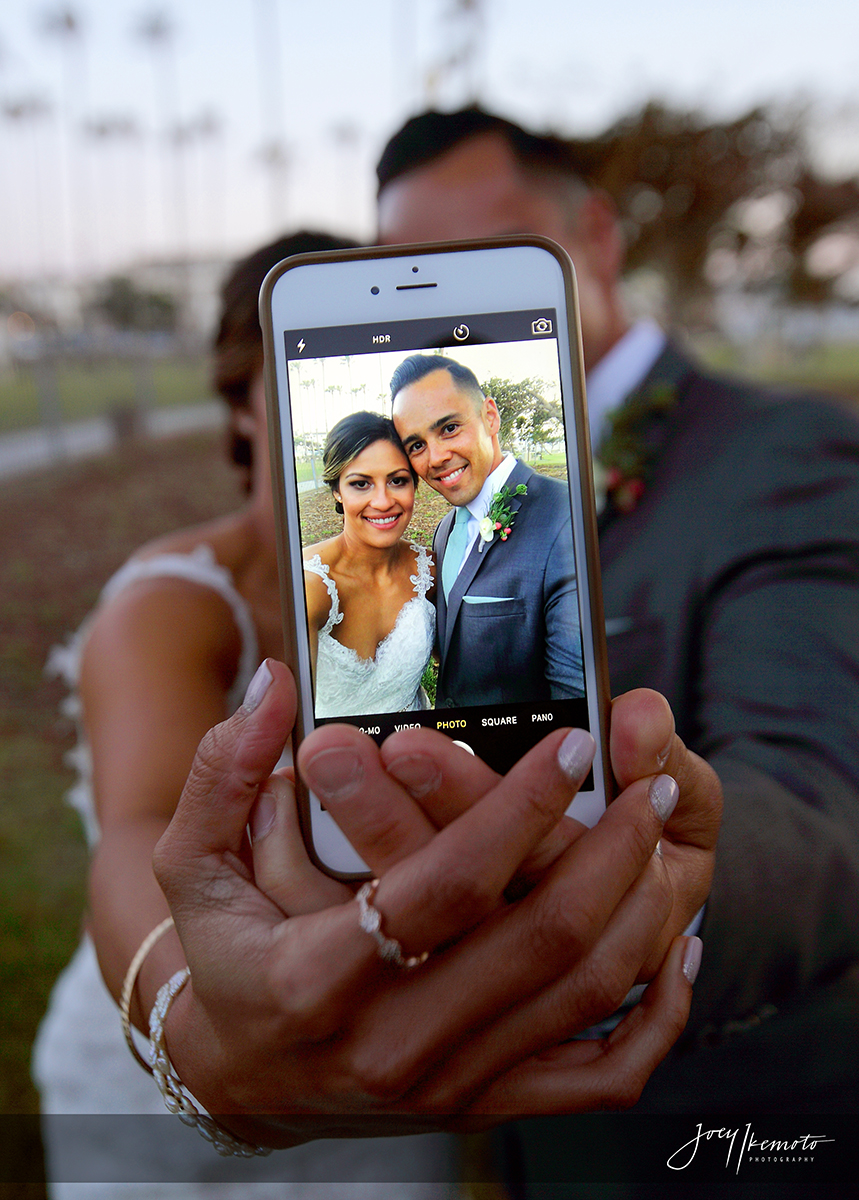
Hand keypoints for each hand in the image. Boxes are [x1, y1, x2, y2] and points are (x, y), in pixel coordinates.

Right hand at [153, 662, 703, 1146]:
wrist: (239, 1074)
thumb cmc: (221, 955)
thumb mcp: (191, 863)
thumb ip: (222, 771)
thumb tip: (274, 686)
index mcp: (318, 976)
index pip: (444, 885)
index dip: (517, 808)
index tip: (571, 745)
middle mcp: (392, 1044)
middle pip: (538, 942)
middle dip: (611, 850)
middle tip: (650, 782)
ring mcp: (447, 1083)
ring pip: (582, 999)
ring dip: (641, 909)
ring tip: (666, 832)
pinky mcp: (484, 1104)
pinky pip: (599, 1077)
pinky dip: (656, 1020)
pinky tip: (676, 950)